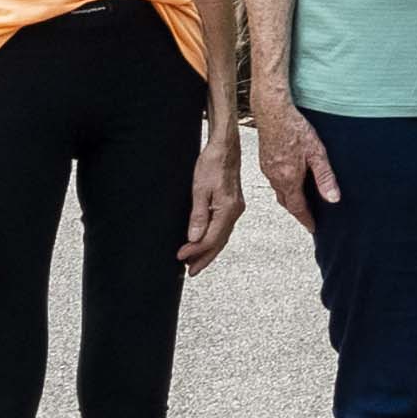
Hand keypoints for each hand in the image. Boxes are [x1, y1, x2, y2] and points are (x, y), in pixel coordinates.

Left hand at [182, 127, 241, 272]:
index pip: (211, 238)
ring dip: (208, 250)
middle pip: (219, 242)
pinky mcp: (232, 204)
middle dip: (204, 258)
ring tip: (195, 261)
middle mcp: (235, 212)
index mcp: (228, 209)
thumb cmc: (213, 163)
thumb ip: (198, 215)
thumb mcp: (200, 188)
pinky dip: (214, 238)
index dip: (195, 250)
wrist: (225, 147)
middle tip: (190, 271)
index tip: (181, 256)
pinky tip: (205, 241)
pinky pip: (223, 228)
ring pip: (222, 237)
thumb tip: (193, 237)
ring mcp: (235, 208)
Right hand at [252, 96, 338, 227]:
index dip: (306, 219)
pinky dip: (283, 186)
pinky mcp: (264, 160)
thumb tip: (333, 199)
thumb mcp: (316, 153)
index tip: (313, 228)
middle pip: (287, 202)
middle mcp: (275, 178)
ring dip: (290, 199)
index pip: (298, 208)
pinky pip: (274, 180)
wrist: (272, 111)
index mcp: (288, 179)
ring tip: (301, 201)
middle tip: (308, 218)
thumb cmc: (295, 129)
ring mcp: (267, 169)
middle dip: (297, 211)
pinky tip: (290, 180)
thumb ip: (325, 177)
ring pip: (279, 191)